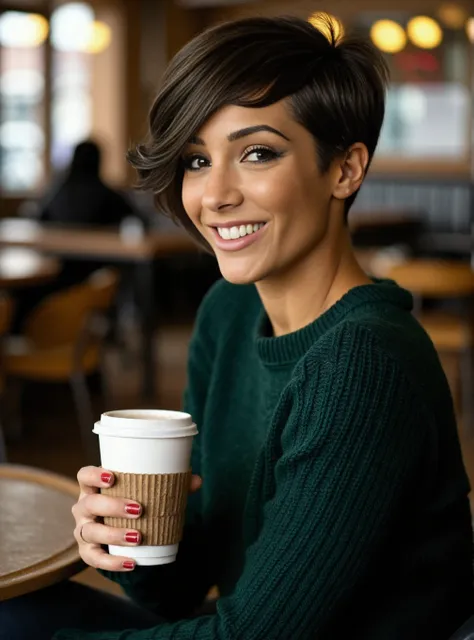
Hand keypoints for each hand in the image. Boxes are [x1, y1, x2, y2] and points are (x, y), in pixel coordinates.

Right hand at [72, 466, 201, 571]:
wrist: (123, 531)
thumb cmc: (133, 502)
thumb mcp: (146, 491)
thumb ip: (171, 484)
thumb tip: (197, 480)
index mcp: (94, 487)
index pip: (84, 475)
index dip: (94, 475)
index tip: (113, 477)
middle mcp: (84, 507)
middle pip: (90, 504)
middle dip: (112, 506)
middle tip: (139, 509)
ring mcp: (83, 530)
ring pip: (90, 532)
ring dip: (113, 535)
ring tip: (138, 537)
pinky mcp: (88, 552)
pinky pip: (94, 559)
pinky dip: (111, 562)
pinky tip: (131, 562)